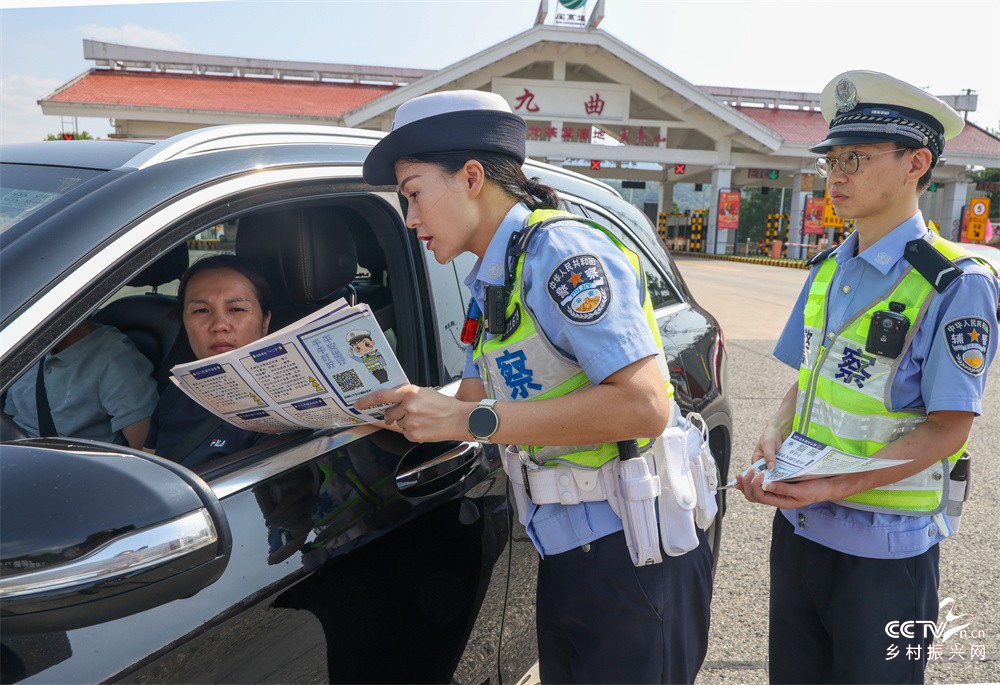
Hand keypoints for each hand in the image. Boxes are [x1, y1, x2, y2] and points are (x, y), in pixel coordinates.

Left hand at [355, 384, 471, 442]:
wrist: (459, 419)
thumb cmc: (443, 405)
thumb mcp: (424, 393)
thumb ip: (406, 396)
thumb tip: (389, 402)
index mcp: (410, 393)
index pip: (382, 396)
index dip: (367, 401)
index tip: (358, 404)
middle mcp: (408, 406)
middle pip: (389, 413)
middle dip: (393, 414)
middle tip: (408, 412)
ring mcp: (410, 422)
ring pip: (398, 424)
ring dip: (406, 423)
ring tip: (422, 419)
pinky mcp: (414, 435)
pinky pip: (405, 433)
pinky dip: (412, 431)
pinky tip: (424, 426)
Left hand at [735, 472, 847, 509]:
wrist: (827, 486)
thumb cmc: (817, 490)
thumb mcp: (801, 491)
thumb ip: (784, 489)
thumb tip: (767, 485)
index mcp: (782, 502)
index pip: (761, 497)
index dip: (755, 486)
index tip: (757, 474)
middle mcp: (777, 499)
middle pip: (754, 496)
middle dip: (746, 485)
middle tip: (744, 473)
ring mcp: (777, 492)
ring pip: (756, 491)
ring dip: (747, 483)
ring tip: (743, 473)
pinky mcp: (779, 485)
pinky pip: (762, 485)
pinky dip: (754, 480)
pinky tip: (751, 472)